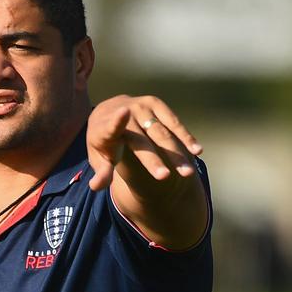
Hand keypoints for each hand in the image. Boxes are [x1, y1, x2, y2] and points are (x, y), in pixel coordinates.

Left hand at [87, 95, 202, 190]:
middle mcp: (124, 113)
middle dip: (152, 159)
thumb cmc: (104, 143)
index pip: (109, 127)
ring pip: (161, 133)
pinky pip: (173, 122)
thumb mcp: (98, 157)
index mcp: (104, 127)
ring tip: (188, 173)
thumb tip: (95, 187)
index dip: (116, 121)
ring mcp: (141, 107)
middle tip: (164, 177)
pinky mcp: (155, 103)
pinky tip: (197, 150)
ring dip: (175, 153)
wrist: (107, 112)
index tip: (123, 114)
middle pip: (140, 140)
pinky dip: (185, 137)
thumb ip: (101, 172)